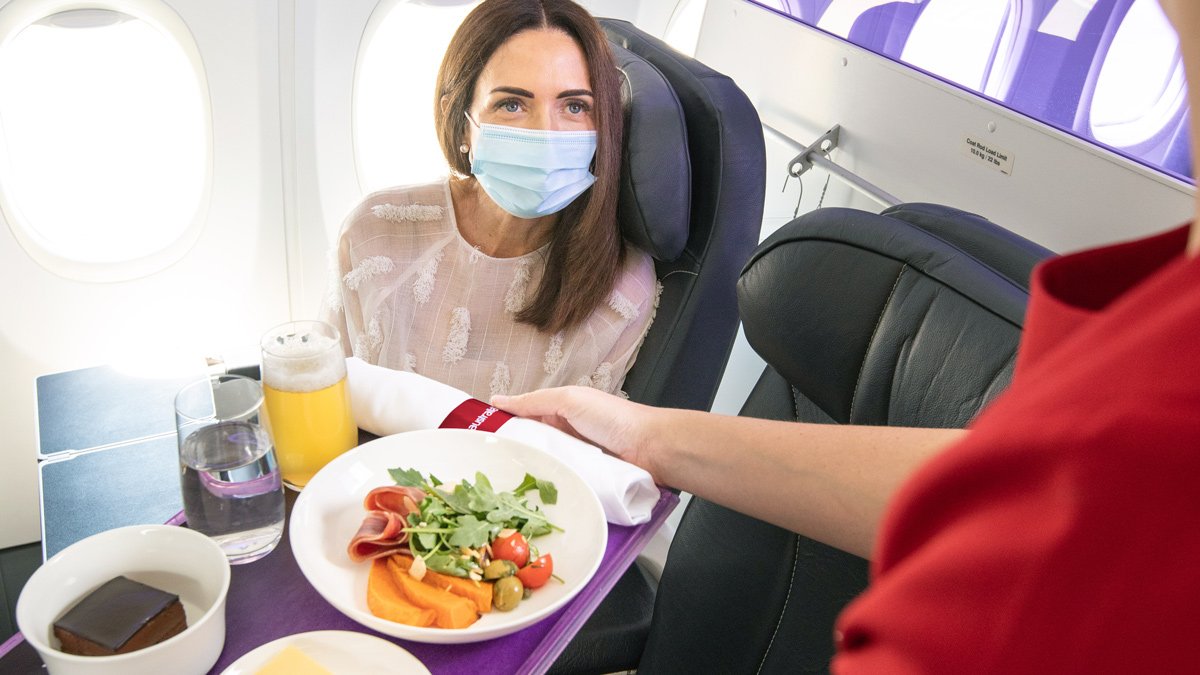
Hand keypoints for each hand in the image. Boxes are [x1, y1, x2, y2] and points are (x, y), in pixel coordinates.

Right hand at [491, 386, 660, 479]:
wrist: (650, 447)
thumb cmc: (612, 418)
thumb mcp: (569, 400)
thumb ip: (534, 401)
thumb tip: (497, 401)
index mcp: (560, 411)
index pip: (524, 417)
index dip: (503, 426)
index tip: (478, 439)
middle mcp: (565, 434)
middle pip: (531, 445)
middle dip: (513, 454)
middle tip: (487, 467)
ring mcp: (574, 458)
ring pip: (543, 465)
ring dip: (530, 472)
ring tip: (503, 484)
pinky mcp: (583, 479)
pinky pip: (560, 481)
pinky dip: (550, 485)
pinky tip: (532, 495)